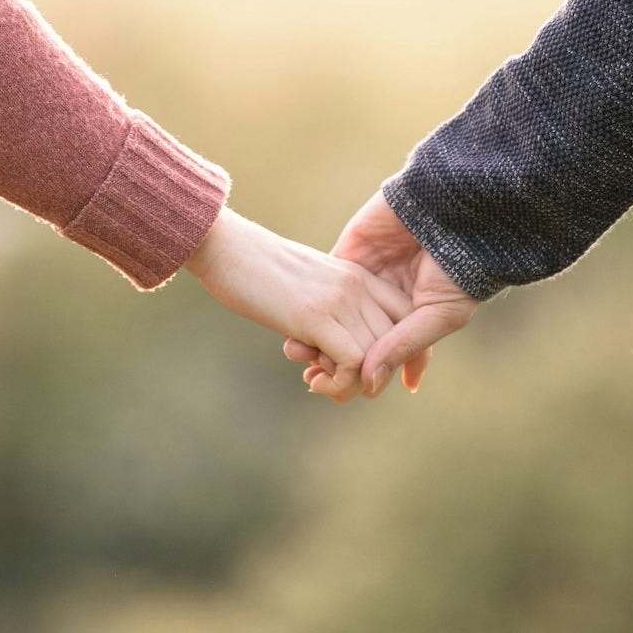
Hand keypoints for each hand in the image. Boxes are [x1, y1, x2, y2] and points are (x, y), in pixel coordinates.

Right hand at [185, 207, 411, 401]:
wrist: (225, 248)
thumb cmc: (255, 272)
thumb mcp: (305, 288)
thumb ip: (326, 311)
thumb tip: (327, 350)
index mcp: (358, 276)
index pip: (406, 318)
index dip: (399, 354)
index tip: (373, 377)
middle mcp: (358, 286)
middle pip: (396, 345)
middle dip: (370, 377)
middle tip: (331, 382)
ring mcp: (341, 299)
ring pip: (378, 359)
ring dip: (350, 385)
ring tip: (317, 382)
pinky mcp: (317, 316)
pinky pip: (355, 364)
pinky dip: (338, 385)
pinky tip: (312, 381)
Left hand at [284, 191, 477, 396]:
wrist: (448, 207)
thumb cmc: (458, 267)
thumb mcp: (439, 313)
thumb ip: (402, 346)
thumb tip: (368, 383)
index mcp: (415, 316)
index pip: (384, 354)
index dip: (366, 375)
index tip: (348, 393)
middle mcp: (388, 301)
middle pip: (354, 339)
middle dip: (335, 362)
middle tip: (316, 383)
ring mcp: (367, 277)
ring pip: (333, 317)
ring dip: (316, 338)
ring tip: (300, 359)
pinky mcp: (349, 254)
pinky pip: (324, 284)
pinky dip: (308, 307)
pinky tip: (296, 329)